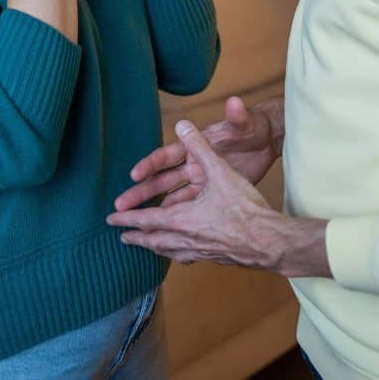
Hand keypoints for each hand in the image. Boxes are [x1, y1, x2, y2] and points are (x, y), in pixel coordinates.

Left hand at [109, 120, 327, 276]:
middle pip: (152, 240)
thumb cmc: (244, 208)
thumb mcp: (220, 171)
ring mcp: (199, 251)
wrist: (268, 242)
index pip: (145, 218)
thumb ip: (200, 146)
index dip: (126, 217)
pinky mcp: (214, 257)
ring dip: (153, 247)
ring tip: (146, 246)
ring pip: (168, 250)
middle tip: (121, 237)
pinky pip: (186, 257)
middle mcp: (184, 238)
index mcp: (180, 218)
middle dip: (135, 237)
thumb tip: (183, 122)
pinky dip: (176, 254)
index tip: (110, 218)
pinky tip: (181, 254)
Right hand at [113, 97, 278, 211]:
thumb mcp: (245, 124)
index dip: (150, 164)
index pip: (167, 155)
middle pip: (161, 179)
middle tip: (120, 204)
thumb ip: (237, 116)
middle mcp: (193, 164)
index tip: (134, 173)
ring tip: (133, 223)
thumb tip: (234, 101)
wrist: (267, 140)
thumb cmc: (252, 128)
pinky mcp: (211, 193)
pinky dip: (175, 218)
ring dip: (153, 208)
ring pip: (171, 197)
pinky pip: (188, 208)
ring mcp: (200, 180)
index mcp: (195, 146)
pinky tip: (163, 232)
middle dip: (141, 192)